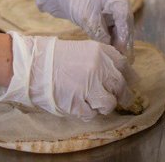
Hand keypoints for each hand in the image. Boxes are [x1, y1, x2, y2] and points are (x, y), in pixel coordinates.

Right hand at [0, 33, 128, 119]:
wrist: (35, 64)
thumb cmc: (58, 57)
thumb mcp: (85, 50)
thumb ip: (104, 61)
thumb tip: (121, 76)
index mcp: (103, 53)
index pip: (126, 68)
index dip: (129, 78)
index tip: (130, 84)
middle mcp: (100, 69)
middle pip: (121, 87)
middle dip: (123, 96)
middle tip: (117, 99)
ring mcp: (90, 87)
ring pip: (110, 103)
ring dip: (104, 105)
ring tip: (94, 102)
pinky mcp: (79, 103)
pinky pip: (92, 114)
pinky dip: (87, 112)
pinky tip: (79, 104)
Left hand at [35, 0, 133, 57]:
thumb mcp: (88, 19)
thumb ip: (101, 35)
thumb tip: (111, 51)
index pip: (125, 20)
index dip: (125, 39)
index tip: (123, 56)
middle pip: (125, 24)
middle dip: (123, 42)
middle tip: (124, 61)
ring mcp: (113, 5)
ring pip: (120, 27)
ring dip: (118, 41)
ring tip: (117, 59)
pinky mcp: (106, 12)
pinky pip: (113, 26)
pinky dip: (111, 37)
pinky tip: (110, 50)